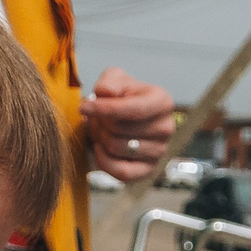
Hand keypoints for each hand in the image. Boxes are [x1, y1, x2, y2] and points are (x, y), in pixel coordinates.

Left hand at [80, 65, 172, 181]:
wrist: (122, 116)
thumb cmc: (120, 96)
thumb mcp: (113, 79)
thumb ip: (109, 81)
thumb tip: (107, 92)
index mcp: (162, 102)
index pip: (133, 109)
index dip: (105, 108)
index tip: (84, 107)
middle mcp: (166, 128)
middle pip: (120, 129)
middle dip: (100, 122)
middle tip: (96, 117)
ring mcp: (160, 151)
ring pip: (117, 148)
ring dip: (100, 138)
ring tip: (101, 129)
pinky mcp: (148, 170)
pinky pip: (121, 172)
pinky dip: (104, 160)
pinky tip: (100, 148)